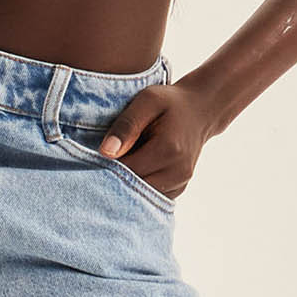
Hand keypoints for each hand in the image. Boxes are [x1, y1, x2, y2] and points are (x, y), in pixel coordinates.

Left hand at [93, 79, 214, 201]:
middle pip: (133, 187)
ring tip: (124, 159)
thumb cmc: (170, 102)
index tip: (95, 153)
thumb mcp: (147, 101)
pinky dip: (139, 184)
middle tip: (106, 157)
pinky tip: (137, 166)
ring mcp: (180, 183)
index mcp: (169, 149)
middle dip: (114, 175)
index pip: (126, 170)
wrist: (200, 110)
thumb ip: (126, 125)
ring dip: (127, 182)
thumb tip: (106, 152)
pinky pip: (150, 194)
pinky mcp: (178, 189)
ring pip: (141, 195)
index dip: (105, 165)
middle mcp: (178, 171)